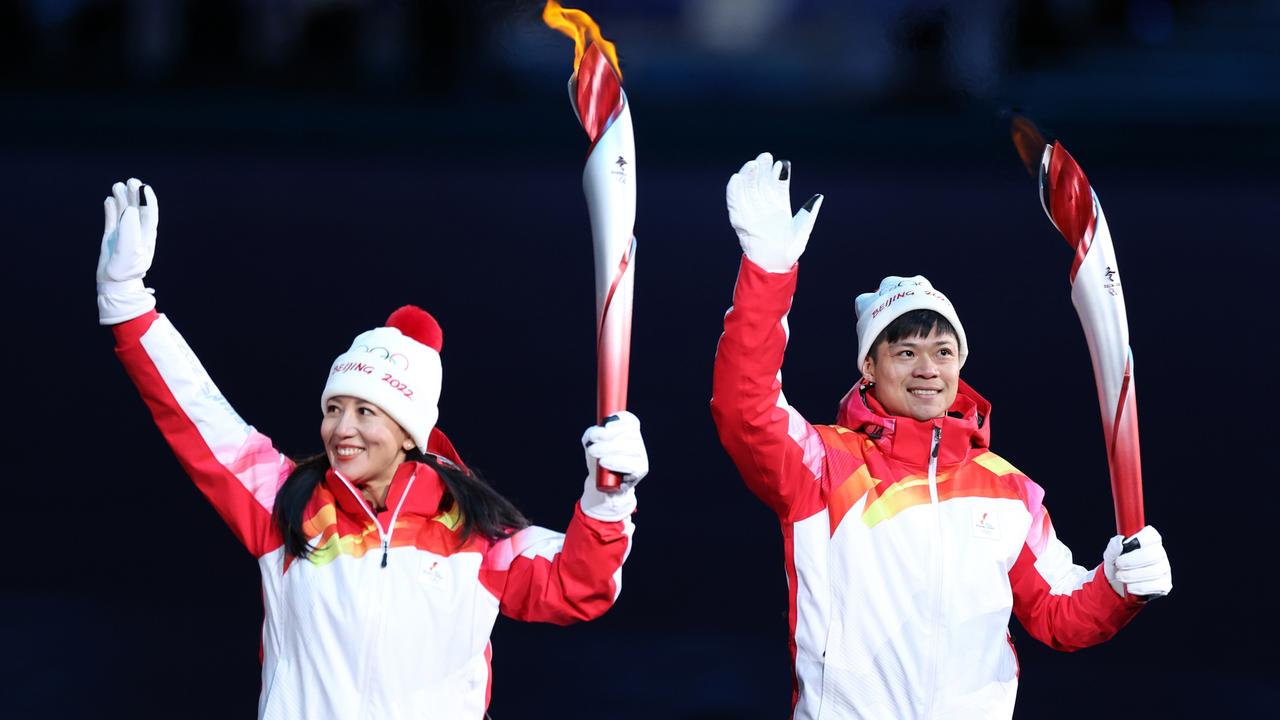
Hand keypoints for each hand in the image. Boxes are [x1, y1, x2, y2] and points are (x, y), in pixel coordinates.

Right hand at [97, 178, 158, 324]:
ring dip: (120, 199)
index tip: (146, 188)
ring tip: (117, 186)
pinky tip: (108, 200)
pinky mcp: (111, 236)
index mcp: (147, 236)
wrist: (113, 283)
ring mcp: (123, 233)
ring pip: (123, 211)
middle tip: (131, 181)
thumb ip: (131, 230)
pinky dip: (110, 209)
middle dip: (134, 195)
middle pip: (137, 209)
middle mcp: (136, 232)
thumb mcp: (130, 251)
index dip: (150, 201)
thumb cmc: (125, 269)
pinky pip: (111, 219)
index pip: (151, 214)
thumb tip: (130, 210)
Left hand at [579, 411, 647, 521]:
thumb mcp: (592, 444)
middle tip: (592, 442)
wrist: (603, 483)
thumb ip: (591, 434)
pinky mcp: (641, 469)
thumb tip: (593, 434)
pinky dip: (615, 462)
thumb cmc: (599, 459)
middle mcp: (638, 441)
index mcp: (629, 431)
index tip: (606, 425)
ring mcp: (641, 455)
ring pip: (630, 447)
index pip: (630, 421)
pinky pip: (630, 464)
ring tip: (594, 452)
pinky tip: (604, 462)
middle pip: (629, 432)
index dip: (619, 420)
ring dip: (608, 449)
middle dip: (607, 435)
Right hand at [726, 152, 822, 272]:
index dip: (780, 174)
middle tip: (765, 156)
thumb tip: (818, 197)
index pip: (778, 186)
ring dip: (749, 176)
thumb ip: (809, 214)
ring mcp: (752, 212)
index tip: (783, 163)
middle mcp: (764, 207)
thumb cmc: (789, 251)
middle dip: (763, 170)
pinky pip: (735, 203)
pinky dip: (734, 190)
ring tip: (752, 163)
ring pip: (748, 190)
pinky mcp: (740, 220)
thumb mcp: (803, 230)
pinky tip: (737, 178)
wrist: (775, 267)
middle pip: (762, 183)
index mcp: (779, 207)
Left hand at [1103, 525, 1171, 598]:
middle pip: (1154, 554)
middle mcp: (1160, 554)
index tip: (1125, 546)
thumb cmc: (1117, 565)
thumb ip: (1113, 547)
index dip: (1140, 539)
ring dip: (1133, 575)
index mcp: (1149, 541)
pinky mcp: (1165, 584)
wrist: (1117, 585)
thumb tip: (1120, 542)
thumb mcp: (1111, 556)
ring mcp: (1164, 569)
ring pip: (1156, 571)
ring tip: (1120, 576)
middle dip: (1132, 561)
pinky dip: (1140, 587)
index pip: (1152, 535)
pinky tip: (1130, 587)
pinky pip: (1157, 586)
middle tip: (1118, 565)